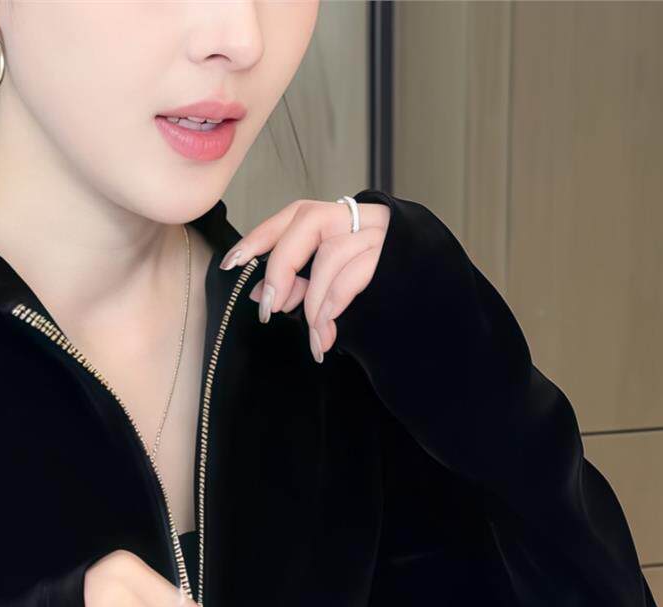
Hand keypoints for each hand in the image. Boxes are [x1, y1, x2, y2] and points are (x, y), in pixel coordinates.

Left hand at [220, 197, 392, 363]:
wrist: (430, 309)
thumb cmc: (378, 296)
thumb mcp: (331, 291)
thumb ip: (299, 286)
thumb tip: (260, 293)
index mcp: (339, 220)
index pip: (293, 216)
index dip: (260, 236)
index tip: (232, 263)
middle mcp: (359, 218)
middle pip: (309, 222)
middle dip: (282, 266)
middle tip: (268, 308)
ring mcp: (380, 234)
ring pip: (330, 253)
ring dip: (313, 301)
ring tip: (313, 335)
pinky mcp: (395, 258)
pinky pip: (354, 274)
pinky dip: (334, 304)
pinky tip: (327, 331)